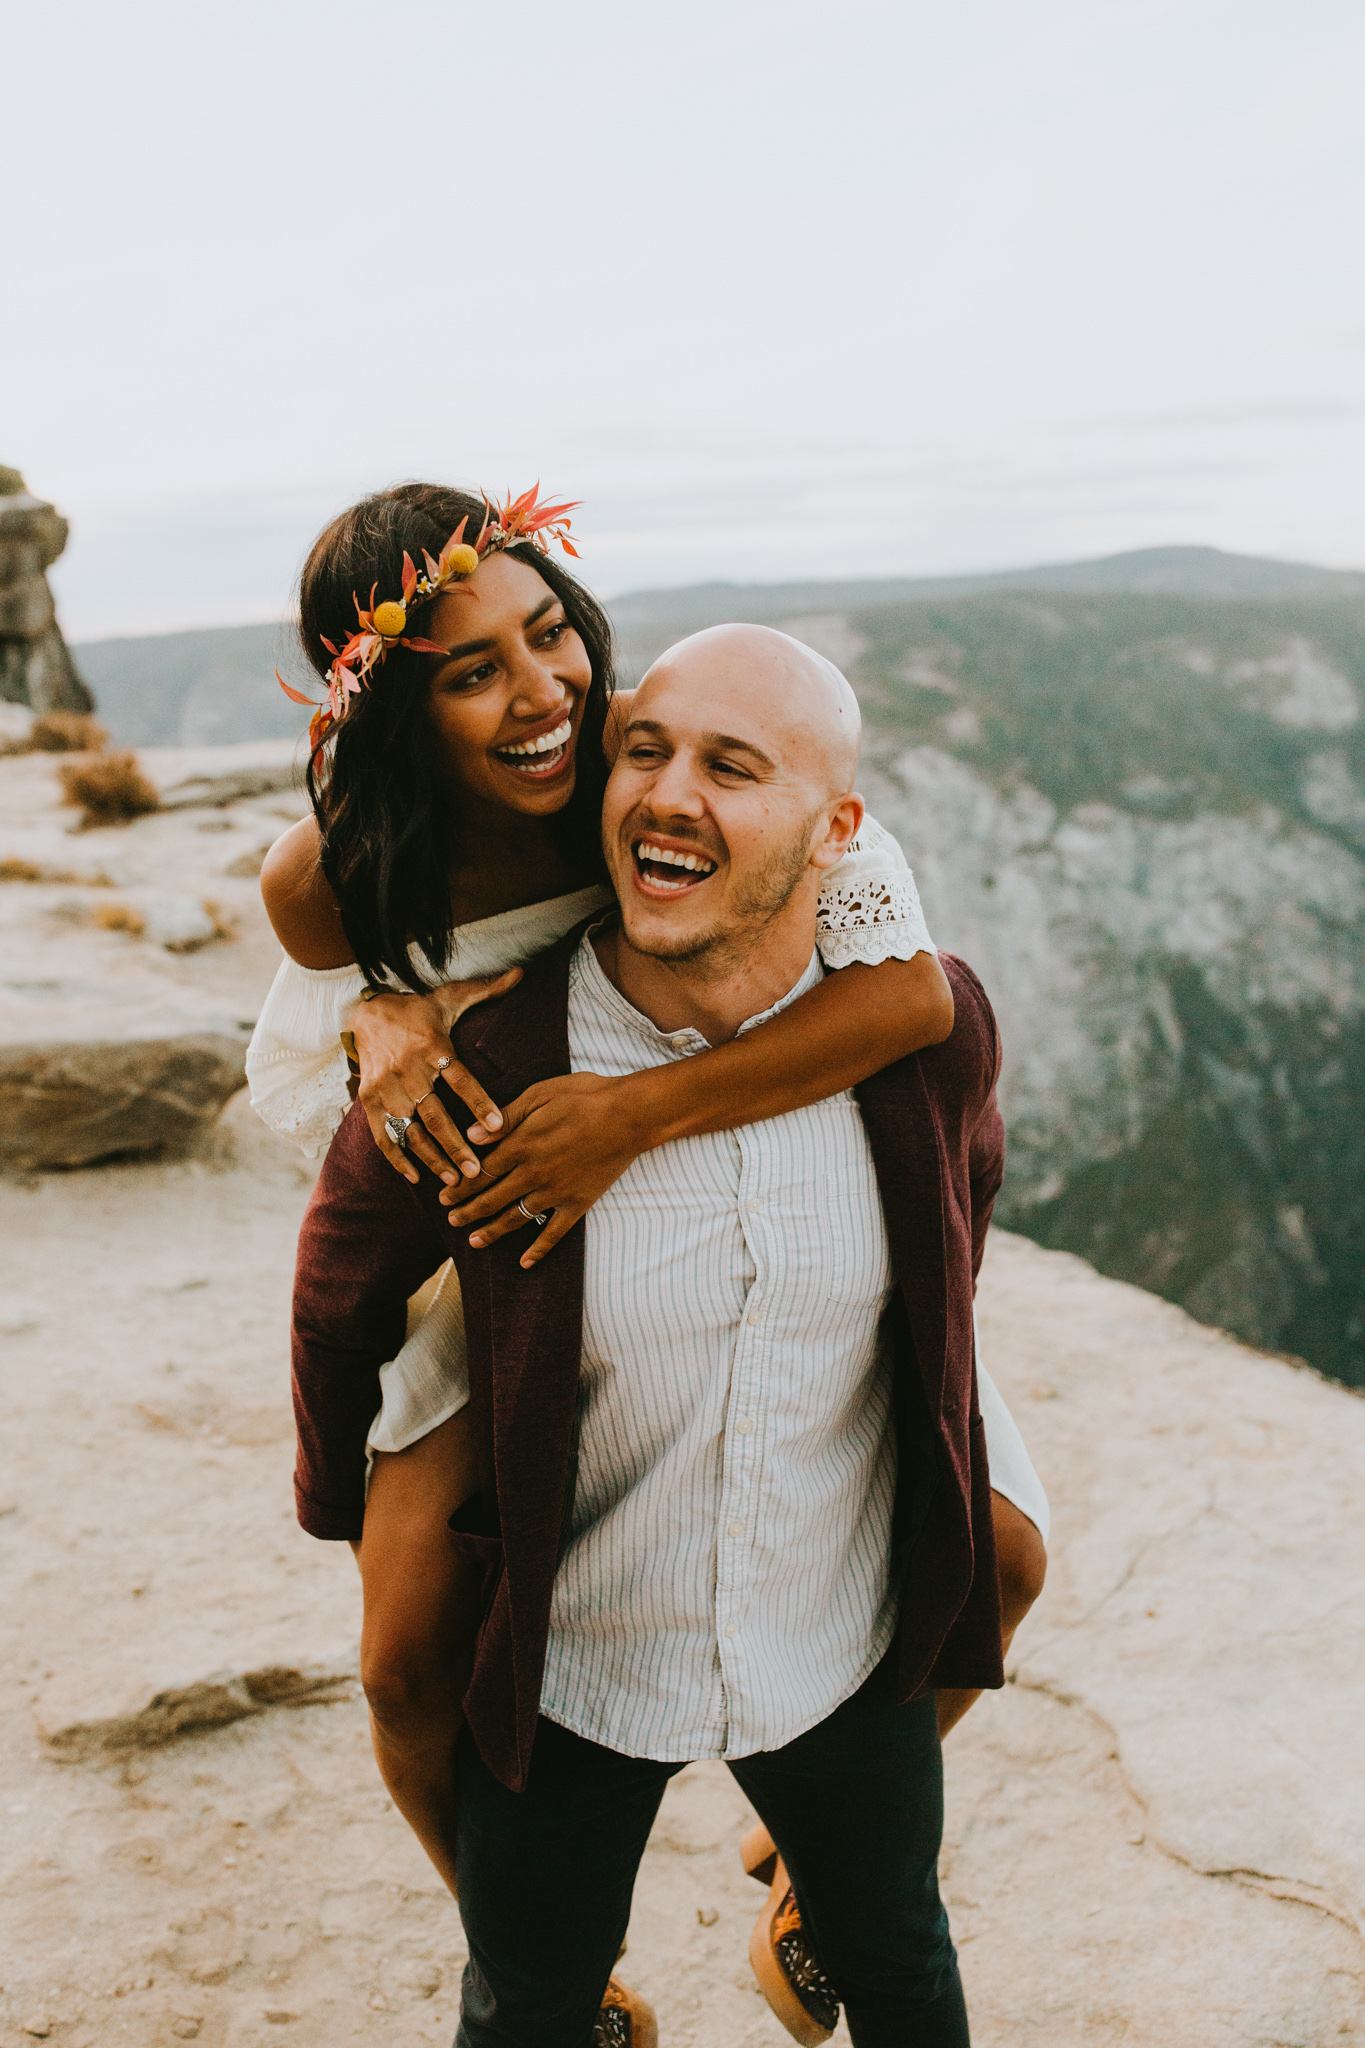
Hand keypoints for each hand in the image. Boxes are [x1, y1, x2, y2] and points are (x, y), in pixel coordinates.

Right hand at [351, 969, 522, 1183]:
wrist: (366, 1012)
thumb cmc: (418, 1010)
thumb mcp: (450, 998)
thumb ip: (487, 991)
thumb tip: (521, 973)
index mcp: (433, 1047)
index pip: (461, 1079)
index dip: (479, 1103)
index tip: (498, 1127)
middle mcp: (408, 1070)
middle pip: (435, 1115)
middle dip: (457, 1145)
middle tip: (478, 1170)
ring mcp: (386, 1088)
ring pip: (411, 1131)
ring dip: (432, 1158)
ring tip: (455, 1180)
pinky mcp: (370, 1100)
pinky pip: (383, 1136)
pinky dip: (397, 1159)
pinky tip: (415, 1177)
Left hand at [439, 1071, 647, 1266]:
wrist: (630, 1115)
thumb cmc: (585, 1096)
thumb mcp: (540, 1094)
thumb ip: (505, 1117)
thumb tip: (471, 1135)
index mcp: (521, 1144)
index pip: (480, 1171)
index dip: (460, 1186)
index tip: (444, 1196)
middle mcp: (533, 1173)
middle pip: (491, 1198)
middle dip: (468, 1212)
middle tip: (450, 1221)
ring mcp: (556, 1192)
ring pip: (515, 1218)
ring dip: (492, 1232)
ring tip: (474, 1242)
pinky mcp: (578, 1203)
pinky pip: (554, 1233)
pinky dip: (539, 1250)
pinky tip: (525, 1263)